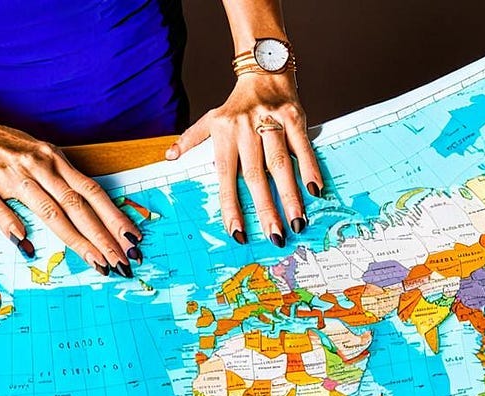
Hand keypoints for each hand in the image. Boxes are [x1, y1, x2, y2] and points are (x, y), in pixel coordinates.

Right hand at [0, 108, 141, 277]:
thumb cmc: (1, 144)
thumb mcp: (37, 156)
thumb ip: (57, 184)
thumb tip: (80, 213)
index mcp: (55, 162)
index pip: (92, 193)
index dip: (114, 216)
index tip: (132, 238)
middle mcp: (41, 167)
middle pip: (79, 206)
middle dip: (104, 235)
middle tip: (123, 259)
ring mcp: (15, 175)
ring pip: (52, 209)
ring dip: (77, 238)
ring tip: (96, 260)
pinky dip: (12, 222)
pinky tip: (25, 243)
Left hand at [167, 72, 323, 246]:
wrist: (263, 69)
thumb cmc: (237, 105)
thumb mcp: (211, 119)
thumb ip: (191, 139)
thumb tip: (169, 157)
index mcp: (224, 135)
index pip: (226, 179)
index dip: (231, 208)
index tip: (237, 234)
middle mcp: (246, 130)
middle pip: (256, 177)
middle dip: (266, 210)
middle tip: (275, 237)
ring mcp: (271, 122)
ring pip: (281, 165)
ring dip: (290, 196)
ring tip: (297, 222)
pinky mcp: (294, 117)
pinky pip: (303, 147)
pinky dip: (310, 169)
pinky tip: (315, 191)